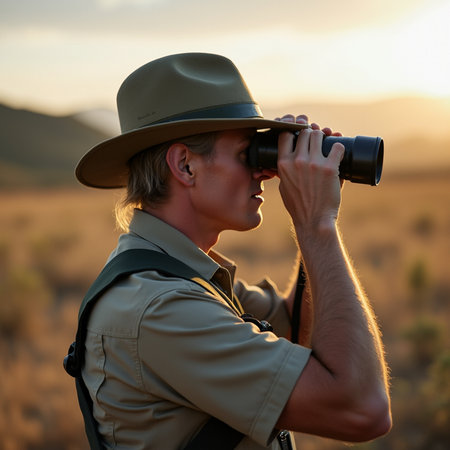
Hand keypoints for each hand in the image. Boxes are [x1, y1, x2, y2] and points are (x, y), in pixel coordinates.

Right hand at [275, 114, 344, 236]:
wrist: (313, 220)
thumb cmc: (299, 206)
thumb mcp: (284, 187)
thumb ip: (284, 172)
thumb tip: (287, 162)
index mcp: (283, 164)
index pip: (285, 135)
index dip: (293, 129)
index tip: (299, 131)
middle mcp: (297, 161)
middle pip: (305, 132)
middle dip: (311, 133)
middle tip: (317, 139)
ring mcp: (313, 163)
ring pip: (319, 134)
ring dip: (325, 137)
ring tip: (327, 144)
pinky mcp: (330, 168)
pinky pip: (337, 146)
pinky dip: (339, 148)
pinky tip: (339, 153)